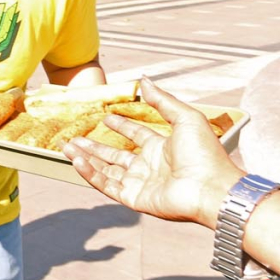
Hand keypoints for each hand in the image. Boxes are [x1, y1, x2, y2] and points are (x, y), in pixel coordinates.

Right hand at [61, 78, 243, 228]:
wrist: (211, 189)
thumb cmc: (204, 154)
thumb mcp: (186, 119)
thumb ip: (162, 101)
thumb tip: (144, 81)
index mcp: (162, 148)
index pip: (137, 135)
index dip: (122, 126)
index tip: (106, 118)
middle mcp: (150, 166)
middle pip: (115, 155)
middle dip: (94, 146)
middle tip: (74, 138)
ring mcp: (141, 184)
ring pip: (106, 170)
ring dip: (87, 159)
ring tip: (67, 148)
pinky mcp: (135, 199)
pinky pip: (107, 185)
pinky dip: (90, 174)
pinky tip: (77, 161)